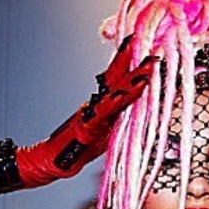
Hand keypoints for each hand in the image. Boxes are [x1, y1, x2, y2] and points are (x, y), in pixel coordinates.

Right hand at [45, 35, 157, 176]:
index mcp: (103, 105)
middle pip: (117, 81)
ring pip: (113, 95)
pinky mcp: (87, 129)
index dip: (129, 62)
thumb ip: (119, 119)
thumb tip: (139, 112)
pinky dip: (111, 105)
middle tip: (152, 54)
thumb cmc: (81, 148)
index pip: (118, 79)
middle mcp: (97, 105)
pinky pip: (101, 115)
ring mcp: (92, 115)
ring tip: (145, 72)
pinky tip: (120, 96)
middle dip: (135, 66)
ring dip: (130, 82)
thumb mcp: (106, 131)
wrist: (56, 160)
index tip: (145, 49)